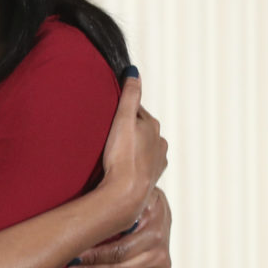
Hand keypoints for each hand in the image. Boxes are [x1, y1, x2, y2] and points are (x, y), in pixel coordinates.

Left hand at [57, 187, 171, 267]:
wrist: (155, 202)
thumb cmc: (132, 196)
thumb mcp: (126, 195)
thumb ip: (111, 207)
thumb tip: (80, 223)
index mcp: (150, 227)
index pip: (117, 248)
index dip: (92, 255)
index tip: (70, 258)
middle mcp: (158, 247)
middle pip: (119, 267)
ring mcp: (161, 262)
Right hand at [99, 69, 167, 222]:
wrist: (126, 194)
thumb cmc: (123, 156)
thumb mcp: (123, 119)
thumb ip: (130, 95)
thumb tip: (134, 72)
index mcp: (153, 126)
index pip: (135, 111)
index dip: (120, 112)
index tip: (108, 117)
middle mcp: (160, 142)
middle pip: (140, 129)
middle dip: (127, 129)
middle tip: (107, 135)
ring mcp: (158, 161)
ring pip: (142, 147)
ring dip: (131, 147)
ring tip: (114, 153)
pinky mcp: (152, 177)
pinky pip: (142, 164)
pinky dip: (134, 163)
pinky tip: (122, 167)